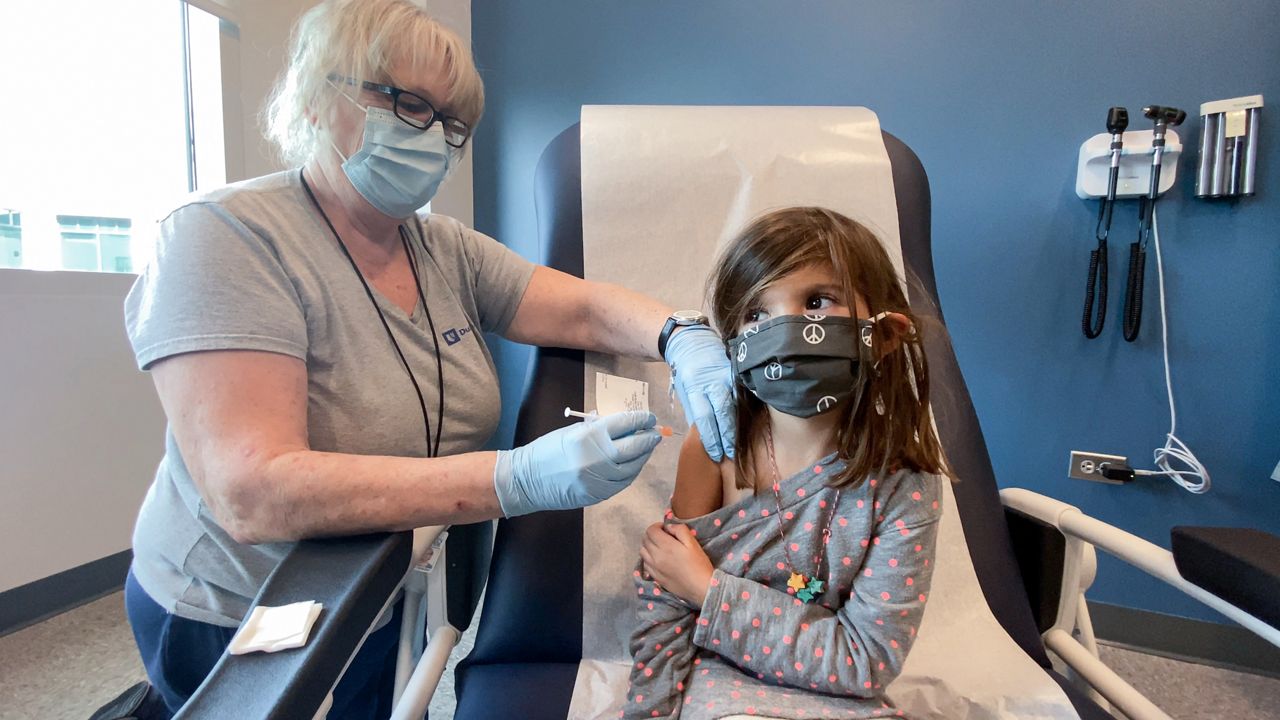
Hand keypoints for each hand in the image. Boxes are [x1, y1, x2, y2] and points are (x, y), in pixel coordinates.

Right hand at [493, 410, 660, 516]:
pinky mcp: (598, 494)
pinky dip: (631, 472)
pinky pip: (622, 482)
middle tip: (655, 433)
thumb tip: (625, 428)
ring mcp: (599, 479)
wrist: (526, 480)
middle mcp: (598, 458)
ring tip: (646, 448)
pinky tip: (633, 465)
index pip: (626, 424)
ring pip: (632, 468)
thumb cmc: (547, 450)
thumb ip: (599, 430)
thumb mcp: (573, 431)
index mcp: (590, 436)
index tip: (649, 418)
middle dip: (648, 438)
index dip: (641, 420)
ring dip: (642, 457)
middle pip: (634, 447)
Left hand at [640, 522, 713, 605]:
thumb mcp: (693, 542)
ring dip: (648, 546)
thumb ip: (680, 530)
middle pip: (645, 540)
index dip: (657, 526)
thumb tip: (668, 527)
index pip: (650, 531)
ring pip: (642, 552)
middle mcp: (656, 557)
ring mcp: (654, 568)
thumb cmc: (699, 564)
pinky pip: (645, 565)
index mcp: (666, 546)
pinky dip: (648, 559)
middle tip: (663, 536)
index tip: (665, 529)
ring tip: (660, 548)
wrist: (701, 588)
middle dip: (652, 535)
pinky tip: (659, 560)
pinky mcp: (656, 578)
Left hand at [664, 325, 735, 460]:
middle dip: (727, 435)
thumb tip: (704, 436)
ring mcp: (727, 375)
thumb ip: (695, 411)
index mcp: (694, 387)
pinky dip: (745, 410)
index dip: (710, 437)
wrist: (691, 342)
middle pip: (722, 412)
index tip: (716, 453)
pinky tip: (748, 423)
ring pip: (735, 404)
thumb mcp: (684, 391)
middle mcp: (712, 381)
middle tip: (731, 453)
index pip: (703, 416)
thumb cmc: (686, 371)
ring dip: (737, 426)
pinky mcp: (737, 372)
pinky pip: (742, 394)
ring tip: (740, 444)